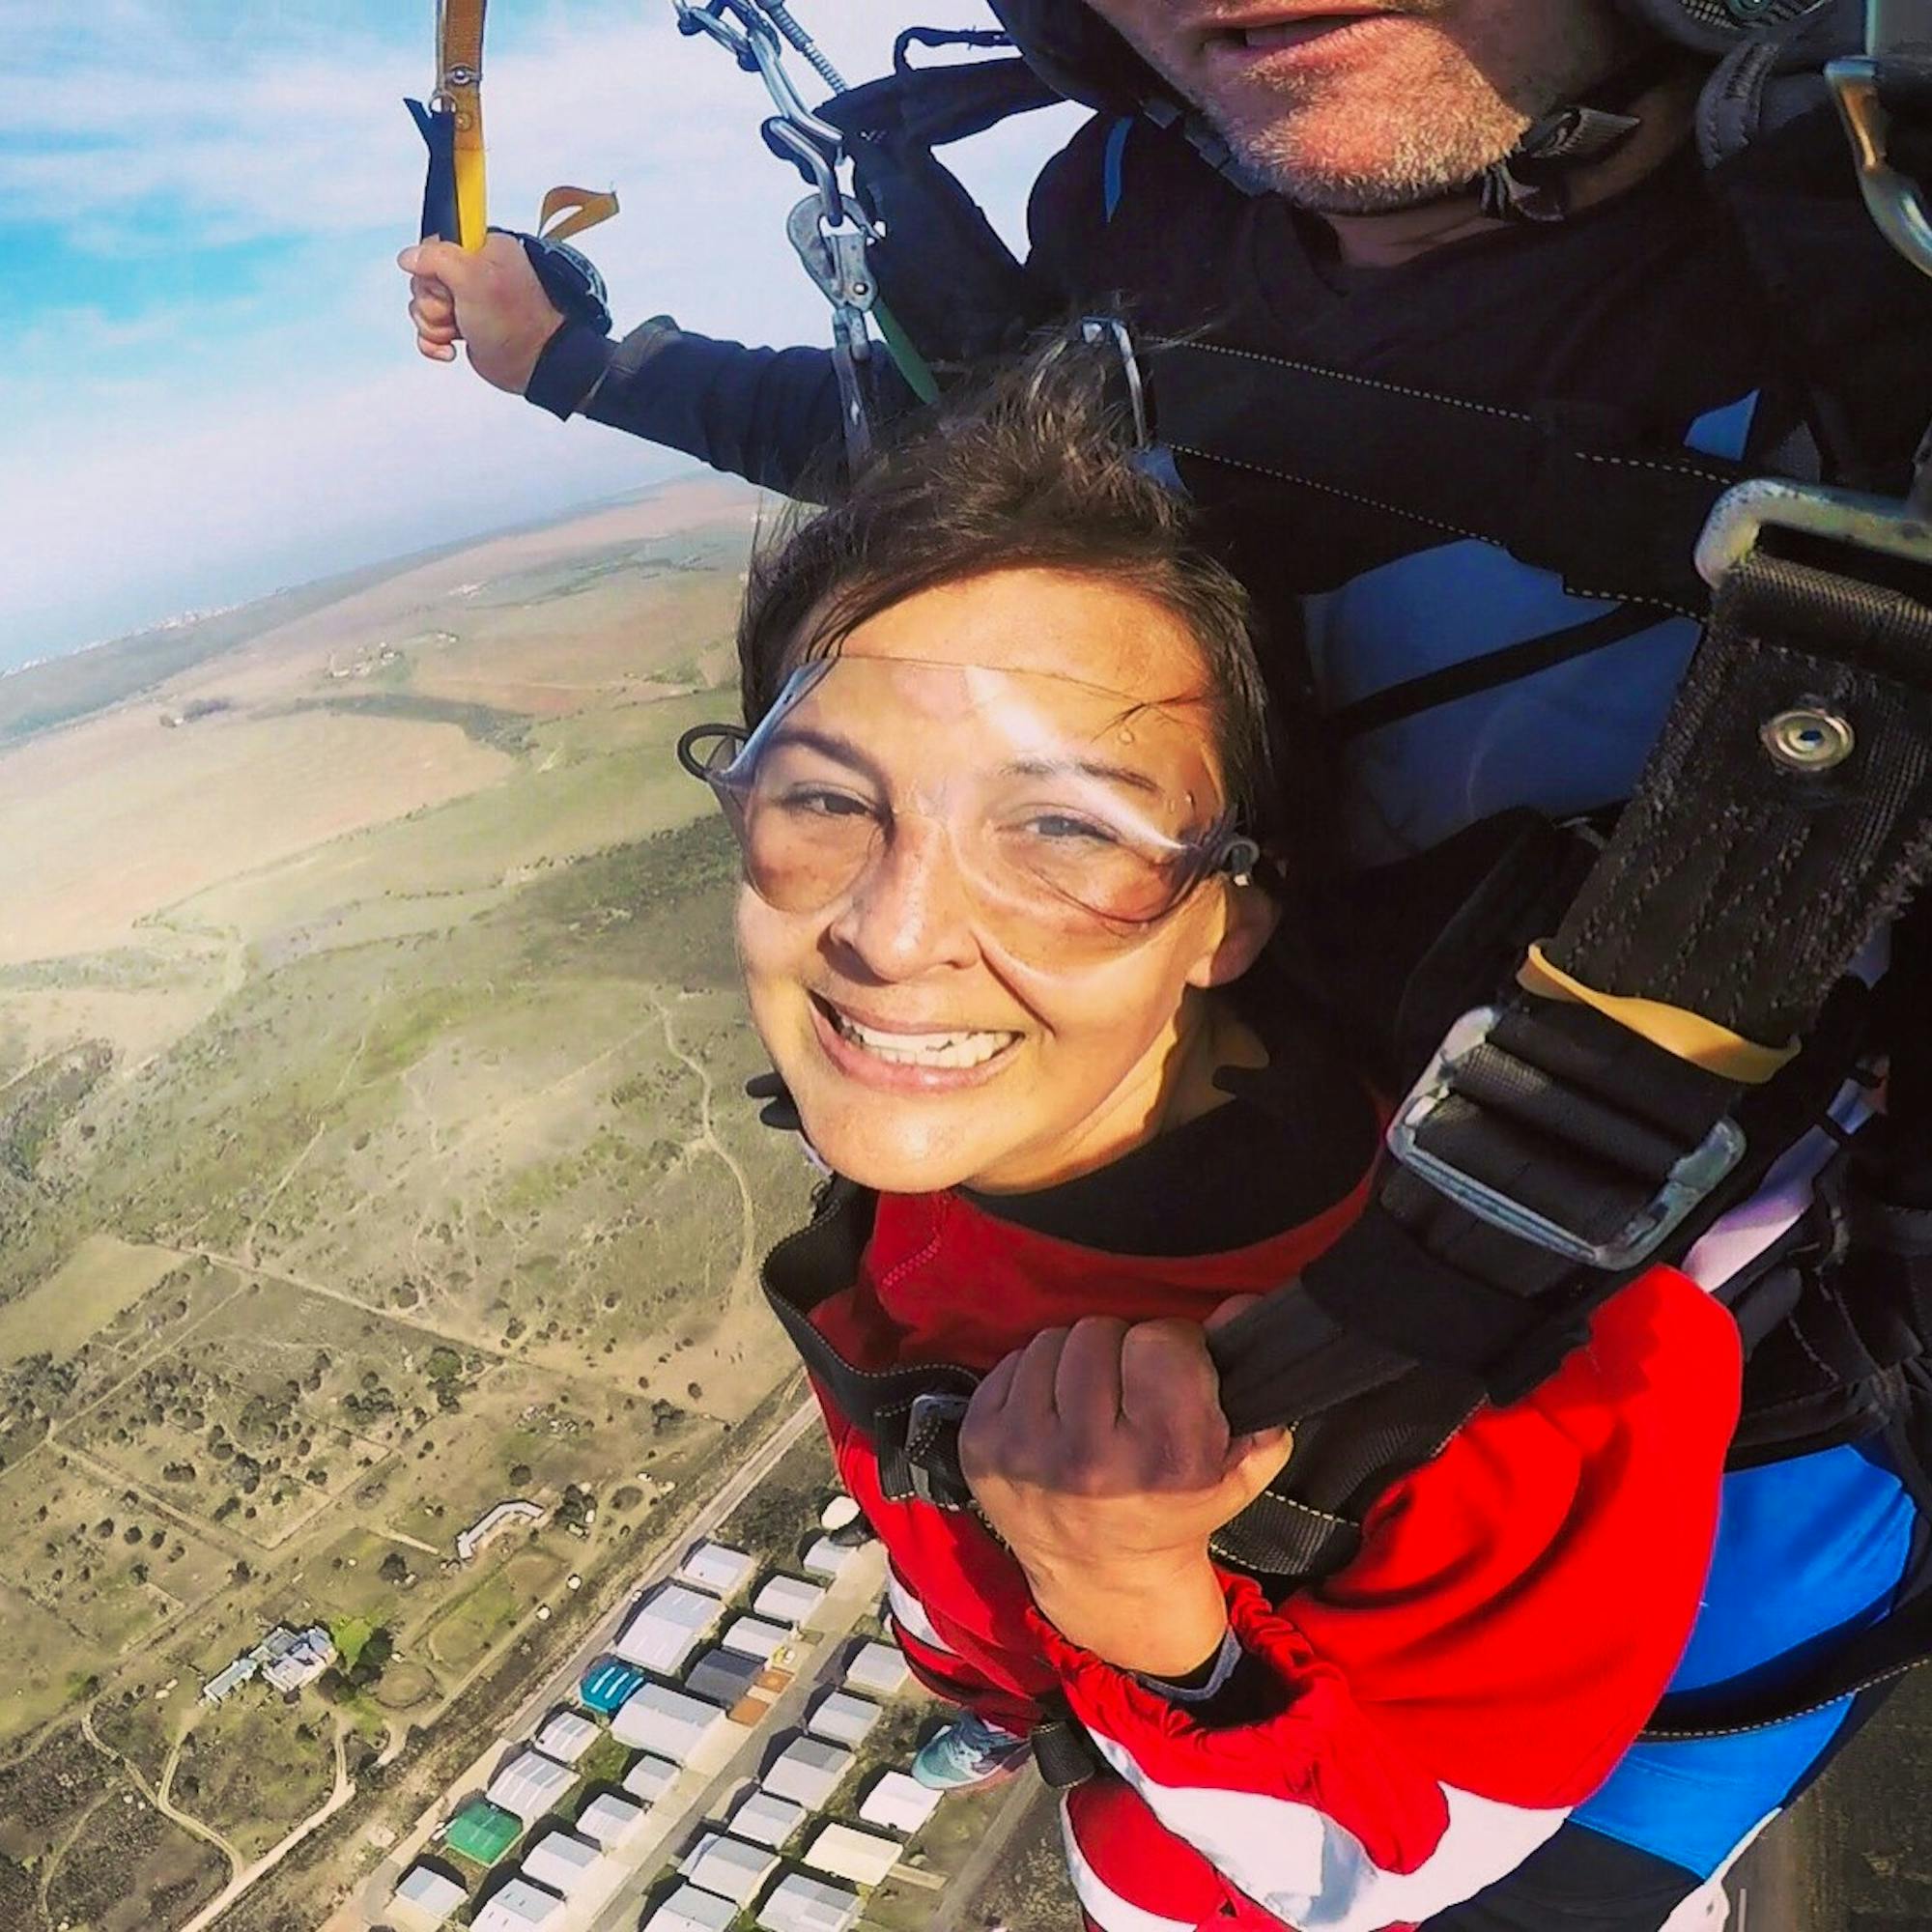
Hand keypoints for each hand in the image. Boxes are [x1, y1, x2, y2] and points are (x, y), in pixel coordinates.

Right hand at [398, 233, 567, 394]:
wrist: (532, 364)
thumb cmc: (513, 323)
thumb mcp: (473, 278)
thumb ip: (437, 258)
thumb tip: (409, 257)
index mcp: (480, 248)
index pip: (432, 245)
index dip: (433, 268)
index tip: (451, 284)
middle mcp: (472, 271)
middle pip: (422, 279)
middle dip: (434, 302)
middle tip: (460, 310)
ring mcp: (464, 300)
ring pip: (421, 306)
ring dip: (435, 325)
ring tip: (462, 328)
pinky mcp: (460, 326)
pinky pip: (427, 330)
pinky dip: (433, 342)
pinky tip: (451, 348)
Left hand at [958, 1298, 1291, 1676]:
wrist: (1102, 1576)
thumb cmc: (1173, 1510)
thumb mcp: (1238, 1465)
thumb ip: (1257, 1387)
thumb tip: (1241, 1306)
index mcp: (1162, 1462)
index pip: (1160, 1341)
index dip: (1174, 1348)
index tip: (1174, 1374)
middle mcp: (1089, 1459)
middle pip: (1099, 1331)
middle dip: (1121, 1353)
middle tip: (1129, 1394)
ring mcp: (1024, 1452)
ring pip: (1052, 1339)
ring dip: (1075, 1362)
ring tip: (1091, 1404)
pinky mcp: (979, 1445)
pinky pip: (1010, 1362)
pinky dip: (1035, 1378)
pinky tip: (1054, 1416)